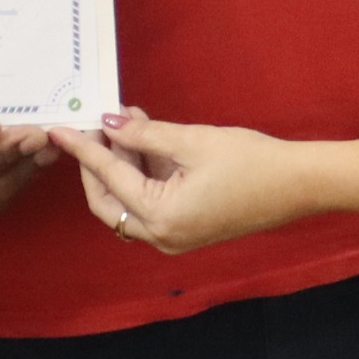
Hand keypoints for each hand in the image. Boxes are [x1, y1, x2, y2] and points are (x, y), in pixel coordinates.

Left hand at [54, 111, 314, 255]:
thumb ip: (144, 135)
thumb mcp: (191, 141)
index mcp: (161, 217)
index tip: (60, 130)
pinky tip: (146, 141)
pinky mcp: (187, 228)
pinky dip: (144, 175)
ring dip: (124, 164)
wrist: (298, 185)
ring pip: (129, 202)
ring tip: (128, 121)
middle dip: (98, 163)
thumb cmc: (250, 162)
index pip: (108, 177)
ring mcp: (175, 237)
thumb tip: (108, 123)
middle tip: (96, 128)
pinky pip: (151, 204)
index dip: (83, 150)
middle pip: (108, 201)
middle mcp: (162, 236)